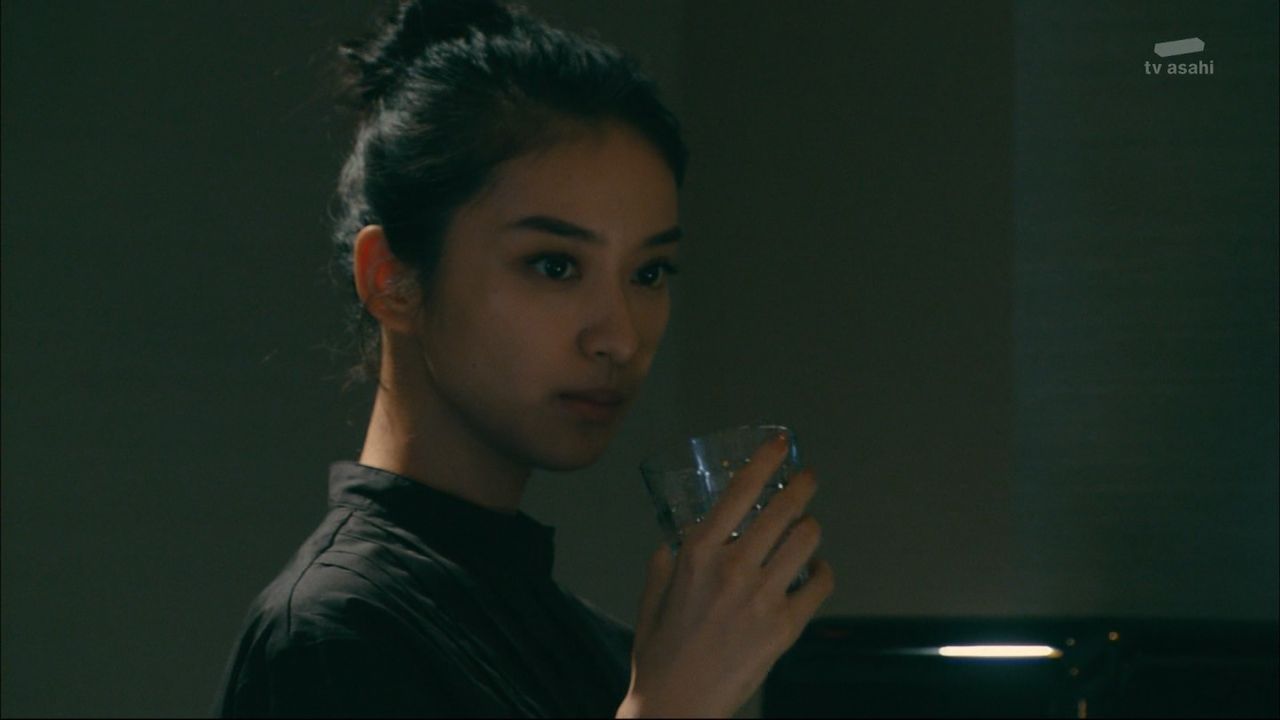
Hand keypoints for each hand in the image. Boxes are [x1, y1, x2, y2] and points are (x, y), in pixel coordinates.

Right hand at [616, 433, 834, 717]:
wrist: (677, 705)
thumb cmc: (660, 653)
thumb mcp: (652, 596)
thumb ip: (664, 562)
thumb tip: (675, 541)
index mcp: (697, 552)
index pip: (741, 490)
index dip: (767, 460)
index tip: (781, 444)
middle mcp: (733, 567)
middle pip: (785, 509)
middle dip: (803, 486)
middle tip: (808, 479)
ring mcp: (763, 597)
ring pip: (808, 541)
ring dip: (811, 529)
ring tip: (806, 530)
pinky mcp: (785, 627)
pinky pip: (820, 585)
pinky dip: (822, 571)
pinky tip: (815, 571)